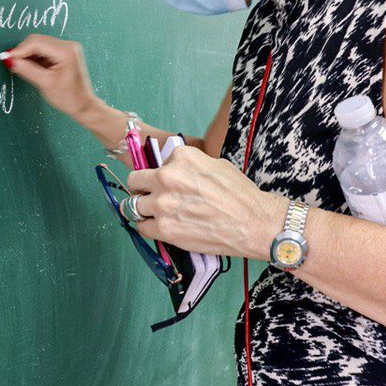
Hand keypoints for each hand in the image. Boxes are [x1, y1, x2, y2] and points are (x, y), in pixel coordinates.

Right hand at [2, 34, 97, 118]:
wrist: (83, 105)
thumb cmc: (68, 98)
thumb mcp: (45, 84)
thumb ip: (26, 70)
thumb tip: (9, 59)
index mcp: (66, 51)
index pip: (36, 43)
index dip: (18, 50)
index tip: (5, 58)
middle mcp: (68, 45)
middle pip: (37, 41)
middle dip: (22, 52)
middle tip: (12, 65)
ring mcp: (67, 48)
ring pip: (39, 44)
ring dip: (28, 55)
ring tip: (22, 69)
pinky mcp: (63, 53)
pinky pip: (44, 50)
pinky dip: (35, 57)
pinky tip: (32, 68)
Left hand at [125, 144, 287, 258]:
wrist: (254, 223)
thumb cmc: (240, 194)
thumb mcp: (215, 164)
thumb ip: (189, 166)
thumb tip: (174, 170)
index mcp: (180, 157)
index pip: (155, 164)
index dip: (158, 175)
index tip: (165, 185)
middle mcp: (167, 177)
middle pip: (134, 181)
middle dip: (140, 189)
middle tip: (148, 197)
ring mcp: (163, 204)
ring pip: (132, 205)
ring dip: (140, 209)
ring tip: (149, 214)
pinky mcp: (164, 228)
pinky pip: (141, 227)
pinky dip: (147, 227)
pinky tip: (156, 227)